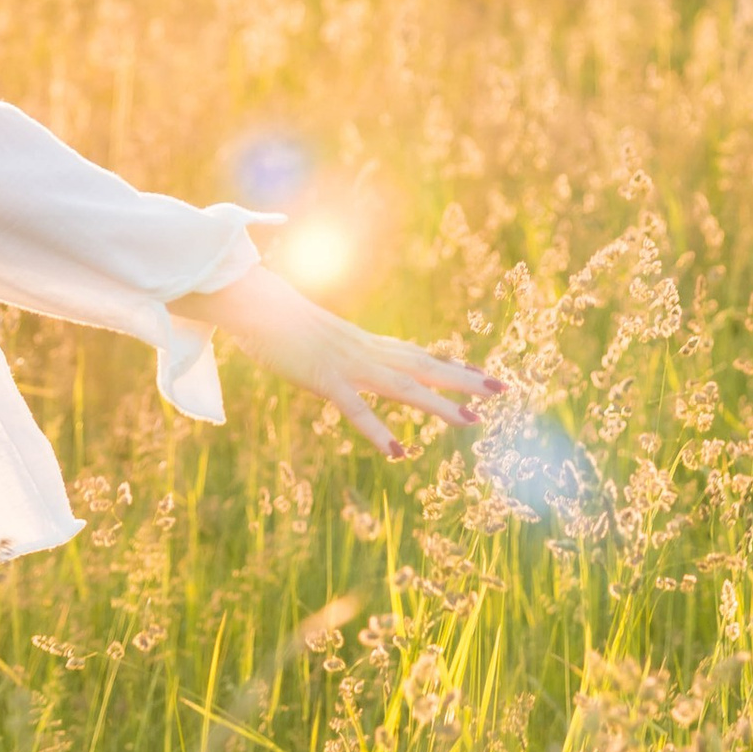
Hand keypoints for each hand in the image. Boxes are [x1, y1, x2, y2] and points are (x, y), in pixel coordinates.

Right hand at [172, 262, 491, 452]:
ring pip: (403, 387)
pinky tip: (400, 452)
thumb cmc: (272, 315)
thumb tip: (330, 354)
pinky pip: (355, 410)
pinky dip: (378, 430)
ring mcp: (346, 364)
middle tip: (505, 389)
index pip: (416, 355)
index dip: (450, 367)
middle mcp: (363, 351)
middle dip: (465, 379)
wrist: (247, 299)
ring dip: (439, 405)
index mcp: (362, 342)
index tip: (483, 376)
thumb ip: (328, 348)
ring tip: (473, 422)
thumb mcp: (310, 335)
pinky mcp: (322, 378)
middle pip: (423, 365)